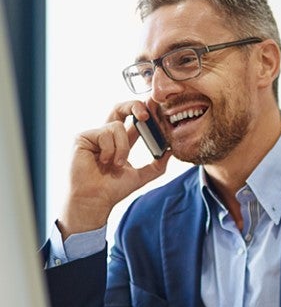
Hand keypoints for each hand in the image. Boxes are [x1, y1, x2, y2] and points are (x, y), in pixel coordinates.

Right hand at [57, 100, 171, 239]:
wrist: (95, 200)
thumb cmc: (112, 189)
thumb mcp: (141, 176)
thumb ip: (157, 164)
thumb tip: (171, 151)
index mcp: (120, 141)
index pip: (134, 121)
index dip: (145, 112)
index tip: (157, 108)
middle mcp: (107, 135)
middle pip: (121, 108)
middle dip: (135, 106)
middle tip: (146, 115)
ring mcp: (94, 135)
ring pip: (118, 126)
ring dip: (123, 148)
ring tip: (116, 164)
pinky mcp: (83, 137)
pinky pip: (106, 133)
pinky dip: (110, 150)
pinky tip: (103, 162)